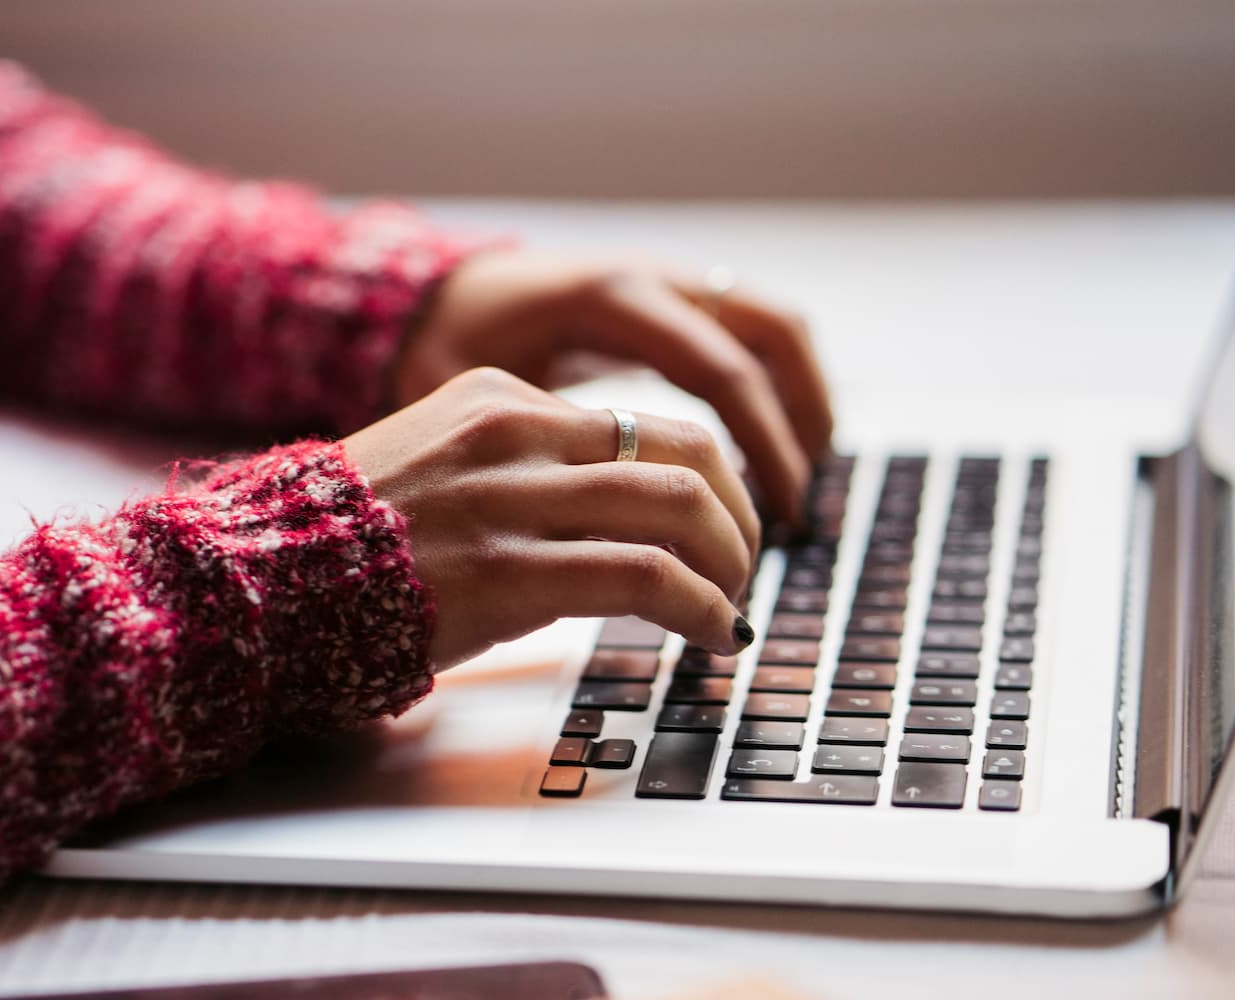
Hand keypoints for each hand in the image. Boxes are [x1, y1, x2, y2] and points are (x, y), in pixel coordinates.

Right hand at [344, 367, 761, 668]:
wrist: (255, 580)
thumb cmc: (335, 545)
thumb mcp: (431, 467)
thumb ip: (510, 473)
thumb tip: (594, 523)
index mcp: (496, 398)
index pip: (638, 424)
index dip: (698, 481)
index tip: (710, 527)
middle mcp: (514, 432)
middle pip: (685, 451)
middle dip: (736, 513)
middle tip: (741, 564)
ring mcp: (513, 498)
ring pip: (682, 506)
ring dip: (730, 562)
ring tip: (731, 606)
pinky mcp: (512, 569)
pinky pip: (650, 576)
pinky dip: (703, 607)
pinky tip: (712, 634)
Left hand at [397, 250, 832, 527]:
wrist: (431, 294)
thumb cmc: (444, 349)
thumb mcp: (477, 393)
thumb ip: (540, 440)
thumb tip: (600, 523)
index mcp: (611, 298)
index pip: (720, 370)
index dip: (758, 448)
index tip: (773, 519)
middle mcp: (653, 277)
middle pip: (773, 334)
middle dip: (800, 424)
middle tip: (797, 512)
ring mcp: (669, 281)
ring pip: (774, 328)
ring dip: (802, 404)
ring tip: (796, 489)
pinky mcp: (671, 301)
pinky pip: (749, 334)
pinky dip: (775, 391)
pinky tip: (765, 459)